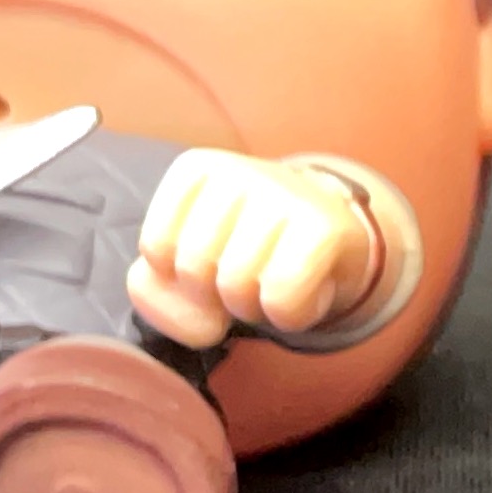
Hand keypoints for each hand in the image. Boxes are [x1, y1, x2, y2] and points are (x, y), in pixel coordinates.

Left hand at [128, 151, 379, 349]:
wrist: (335, 242)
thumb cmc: (254, 252)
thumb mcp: (190, 270)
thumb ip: (156, 294)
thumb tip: (201, 322)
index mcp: (197, 169)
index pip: (156, 249)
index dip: (181, 277)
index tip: (216, 259)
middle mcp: (239, 170)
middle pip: (195, 268)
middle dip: (218, 294)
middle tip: (250, 274)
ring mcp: (285, 193)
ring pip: (236, 286)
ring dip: (254, 309)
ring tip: (276, 281)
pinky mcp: (325, 226)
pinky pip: (281, 299)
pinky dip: (288, 317)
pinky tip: (305, 292)